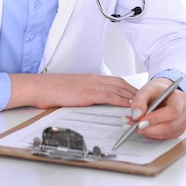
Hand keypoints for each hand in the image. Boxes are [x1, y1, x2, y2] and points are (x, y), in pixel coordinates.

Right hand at [7, 73, 135, 109]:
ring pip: (118, 88)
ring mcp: (90, 85)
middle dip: (136, 91)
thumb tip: (89, 103)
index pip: (114, 81)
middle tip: (148, 98)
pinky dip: (121, 101)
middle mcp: (92, 79)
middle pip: (121, 83)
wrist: (37, 87)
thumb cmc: (49, 91)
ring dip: (133, 95)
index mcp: (89, 79)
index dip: (128, 87)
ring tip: (145, 103)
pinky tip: (129, 106)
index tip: (138, 93)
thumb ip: (82, 95)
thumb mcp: (70, 92)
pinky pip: (109, 96)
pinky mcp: (87, 93)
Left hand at [126, 78, 185, 139]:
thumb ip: (139, 100)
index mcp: (180, 98)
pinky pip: (165, 137)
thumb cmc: (157, 91)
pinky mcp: (178, 130)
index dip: (156, 118)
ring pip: (167, 133)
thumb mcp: (146, 90)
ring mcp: (183, 122)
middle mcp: (185, 111)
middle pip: (170, 125)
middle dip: (151, 128)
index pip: (172, 111)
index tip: (141, 121)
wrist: (163, 94)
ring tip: (137, 126)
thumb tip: (137, 115)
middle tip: (136, 126)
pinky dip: (153, 135)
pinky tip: (145, 128)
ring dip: (150, 132)